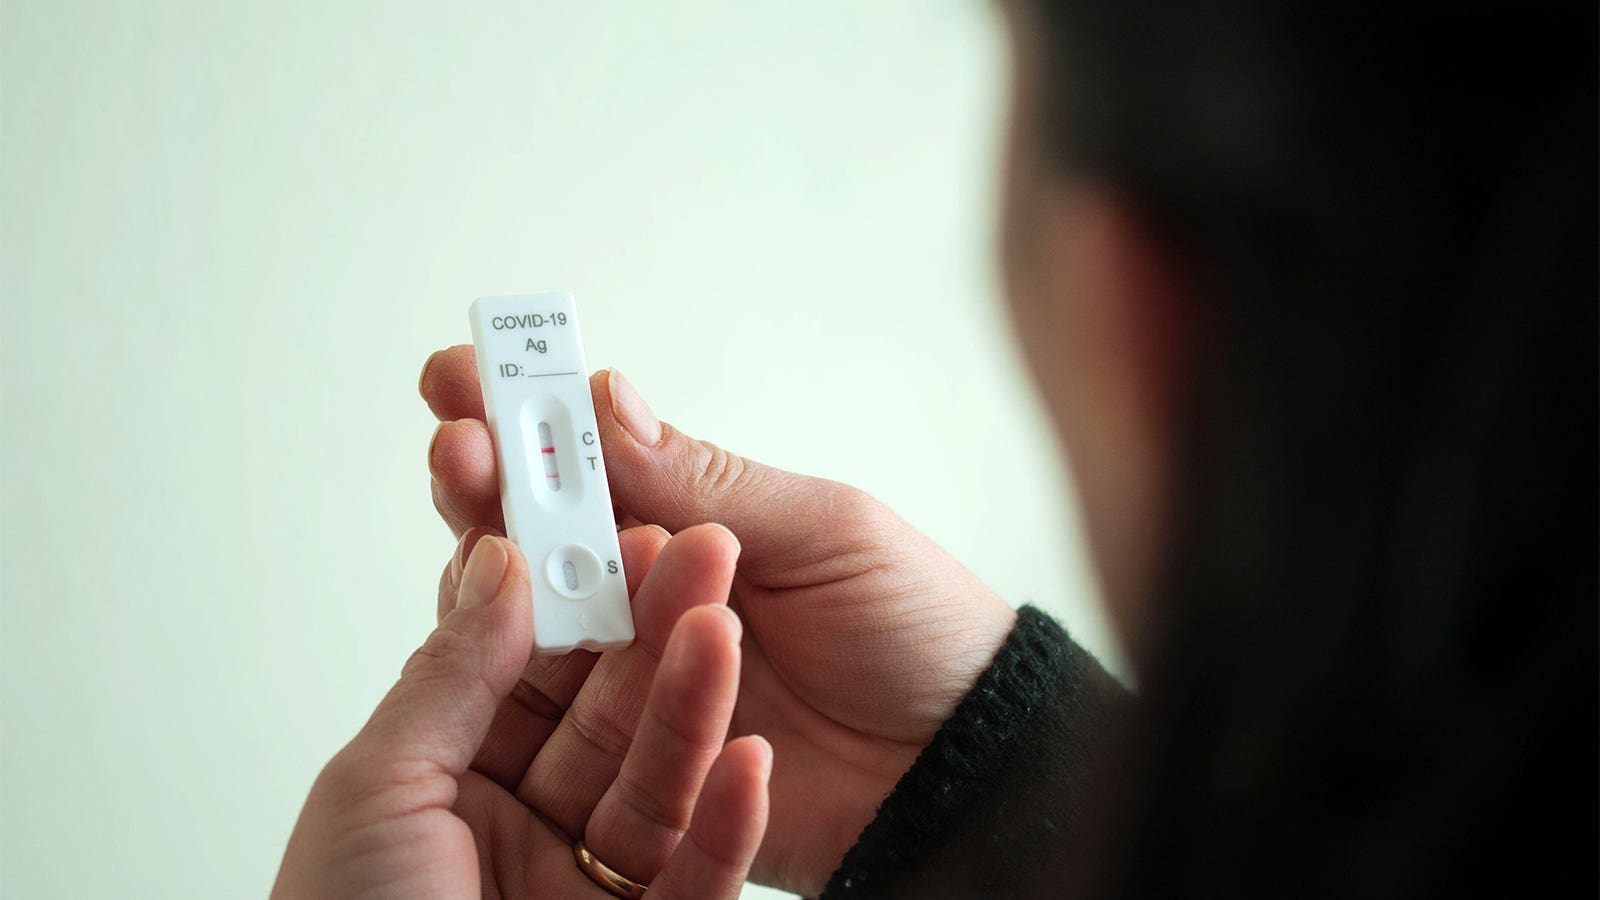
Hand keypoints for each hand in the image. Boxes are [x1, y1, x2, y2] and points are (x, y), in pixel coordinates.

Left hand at [273, 527, 769, 898]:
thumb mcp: (379, 788)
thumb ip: (453, 672)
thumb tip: (495, 557)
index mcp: (453, 782)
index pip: (533, 669)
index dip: (579, 598)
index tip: (619, 525)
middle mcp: (527, 827)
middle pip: (610, 716)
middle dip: (656, 632)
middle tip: (704, 551)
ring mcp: (589, 888)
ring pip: (661, 785)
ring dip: (699, 706)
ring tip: (724, 629)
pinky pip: (698, 879)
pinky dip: (730, 823)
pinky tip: (751, 762)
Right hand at [422, 353, 1016, 894]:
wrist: (964, 762)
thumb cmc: (917, 628)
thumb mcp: (827, 532)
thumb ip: (714, 483)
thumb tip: (607, 402)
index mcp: (701, 524)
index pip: (597, 463)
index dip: (528, 417)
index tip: (463, 376)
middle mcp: (656, 595)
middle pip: (545, 534)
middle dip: (491, 479)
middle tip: (455, 441)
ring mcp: (639, 676)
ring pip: (536, 617)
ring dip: (496, 562)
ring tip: (476, 504)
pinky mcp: (640, 757)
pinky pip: (568, 717)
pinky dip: (528, 666)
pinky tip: (505, 619)